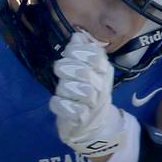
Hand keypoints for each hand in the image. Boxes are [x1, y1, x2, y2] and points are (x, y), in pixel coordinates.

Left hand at [48, 31, 126, 161]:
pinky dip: (60, 104)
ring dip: (64, 87)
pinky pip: (72, 110)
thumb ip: (81, 52)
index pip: (95, 55)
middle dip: (67, 68)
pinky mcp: (82, 120)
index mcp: (103, 70)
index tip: (68, 53)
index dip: (78, 52)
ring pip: (80, 91)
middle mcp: (102, 86)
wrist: (92, 125)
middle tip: (60, 70)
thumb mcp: (87, 70)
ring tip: (61, 89)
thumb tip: (77, 36)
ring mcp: (94, 104)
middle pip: (84, 72)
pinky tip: (58, 102)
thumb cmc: (86, 91)